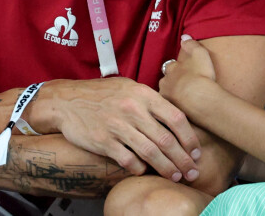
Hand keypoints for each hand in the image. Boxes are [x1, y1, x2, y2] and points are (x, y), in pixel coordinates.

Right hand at [33, 77, 200, 182]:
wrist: (68, 100)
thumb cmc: (103, 93)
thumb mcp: (129, 87)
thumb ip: (150, 101)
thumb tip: (173, 118)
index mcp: (143, 94)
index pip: (175, 117)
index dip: (190, 137)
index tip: (197, 151)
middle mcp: (133, 109)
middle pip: (166, 139)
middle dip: (183, 159)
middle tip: (192, 171)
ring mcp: (118, 126)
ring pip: (150, 152)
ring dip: (167, 168)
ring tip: (176, 176)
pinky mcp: (104, 141)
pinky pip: (128, 160)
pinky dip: (140, 168)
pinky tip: (145, 172)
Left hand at [159, 36, 216, 110]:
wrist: (201, 100)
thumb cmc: (201, 76)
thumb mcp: (199, 53)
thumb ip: (191, 44)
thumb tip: (184, 36)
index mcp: (171, 70)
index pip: (170, 67)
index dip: (176, 69)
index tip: (183, 72)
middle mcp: (165, 83)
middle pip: (166, 82)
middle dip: (171, 83)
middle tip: (182, 87)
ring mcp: (167, 99)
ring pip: (167, 96)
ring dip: (173, 96)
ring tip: (183, 100)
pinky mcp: (171, 113)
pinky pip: (171, 110)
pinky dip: (177, 109)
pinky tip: (184, 111)